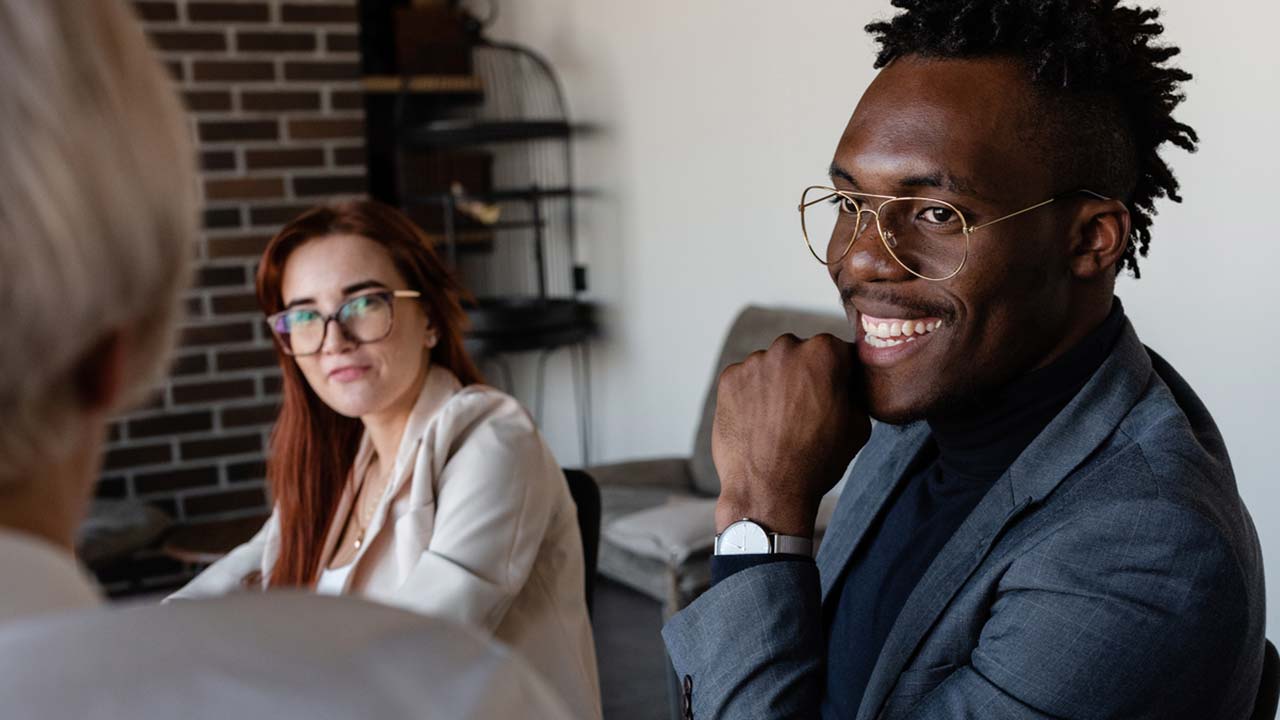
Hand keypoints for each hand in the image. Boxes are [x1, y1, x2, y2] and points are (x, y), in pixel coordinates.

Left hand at [712, 333, 869, 537]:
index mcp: (824, 352)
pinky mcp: (729, 379)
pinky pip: (745, 380)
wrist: (769, 490)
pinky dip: (751, 395)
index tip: (834, 395)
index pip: (837, 352)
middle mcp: (787, 348)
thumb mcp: (859, 426)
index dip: (838, 375)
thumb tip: (848, 383)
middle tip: (805, 411)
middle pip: (800, 354)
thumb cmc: (817, 461)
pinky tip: (758, 423)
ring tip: (779, 423)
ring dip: (776, 385)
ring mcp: (754, 362)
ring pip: (771, 367)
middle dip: (804, 376)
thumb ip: (855, 392)